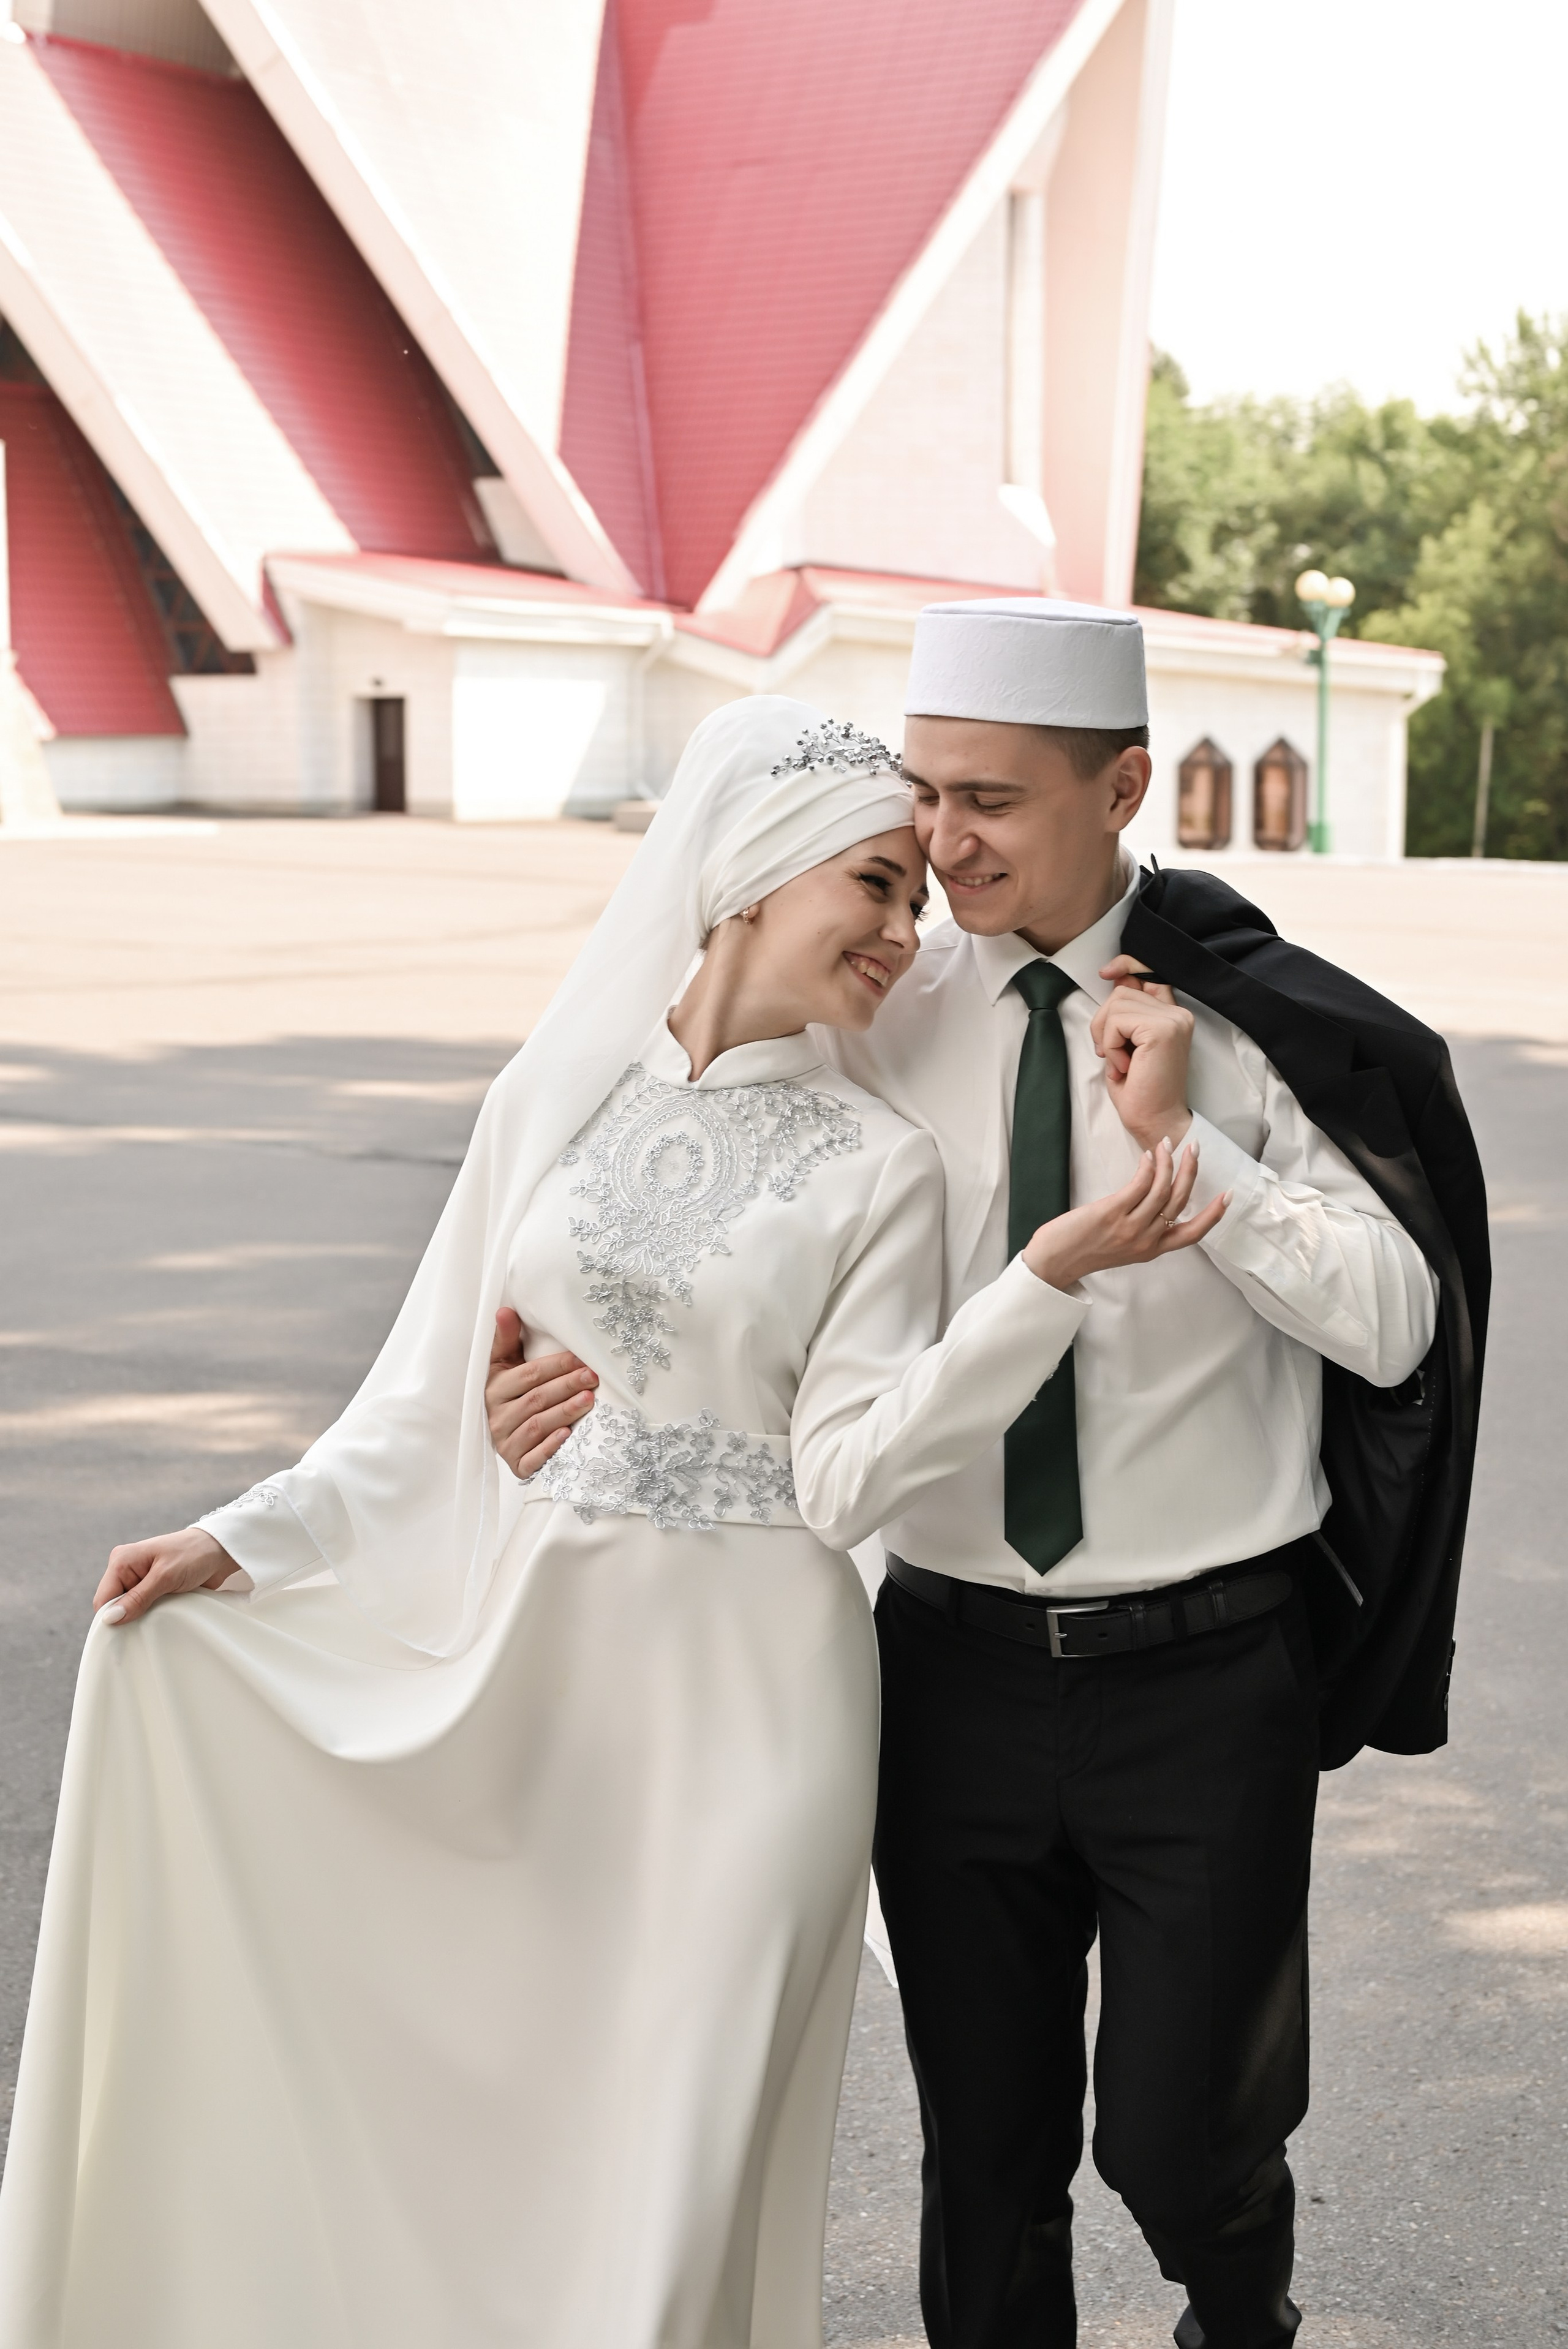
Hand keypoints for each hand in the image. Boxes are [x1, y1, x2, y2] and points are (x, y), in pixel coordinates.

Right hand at [93, 1526, 235, 1623]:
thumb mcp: (165, 1577)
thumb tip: (110, 1619)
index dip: (110, 1619)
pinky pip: (142, 1607)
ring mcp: (139, 1579)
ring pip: (128, 1609)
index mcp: (122, 1561)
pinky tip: (159, 1621)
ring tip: (154, 1624)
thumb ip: (138, 1598)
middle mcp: (126, 1569)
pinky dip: (149, 1615)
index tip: (121, 1639)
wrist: (221, 1550)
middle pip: (114, 1605)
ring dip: (139, 1618)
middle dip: (126, 1619)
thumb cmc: (194, 1555)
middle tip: (142, 1632)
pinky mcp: (152, 1587)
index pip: (104, 1598)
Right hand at [486, 1307, 598, 1478]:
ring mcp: (505, 1443)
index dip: (555, 1367)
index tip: (581, 1359)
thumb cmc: (510, 1393)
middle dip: (566, 1386)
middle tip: (592, 1377)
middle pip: (536, 1400)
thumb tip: (505, 1310)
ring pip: (537, 1426)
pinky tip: (568, 1436)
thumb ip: (506, 1339)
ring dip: (564, 1413)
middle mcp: (496, 1417)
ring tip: (589, 1400)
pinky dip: (550, 1447)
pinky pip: (532, 1458)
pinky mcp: (516, 1465)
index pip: (527, 1376)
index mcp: (494, 1389)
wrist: (503, 1433)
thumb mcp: (504, 1365)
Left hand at [1023, 1137, 1227, 1289]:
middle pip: (1180, 1201)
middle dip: (1191, 1171)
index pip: (1192, 1234)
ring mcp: (1130, 1227)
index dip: (1213, 1215)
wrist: (1053, 1261)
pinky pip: (1139, 1186)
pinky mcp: (1112, 1213)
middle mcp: (1145, 1240)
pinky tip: (1148, 1156)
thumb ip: (1141, 1229)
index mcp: (1151, 1250)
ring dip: (1168, 1162)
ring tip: (1166, 1144)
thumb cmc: (1083, 1250)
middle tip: (1194, 1149)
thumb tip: (1152, 1201)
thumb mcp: (1122, 1247)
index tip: (1228, 1195)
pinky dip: (1148, 1167)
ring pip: (1162, 1190)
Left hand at [1091, 957, 1194, 1152]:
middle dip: (1103, 1021)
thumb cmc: (1140, 1092)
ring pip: (1116, 1003)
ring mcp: (1173, 1020)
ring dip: (1106, 1035)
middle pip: (1122, 991)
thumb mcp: (1126, 1045)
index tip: (1106, 972)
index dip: (1127, 965)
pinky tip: (1124, 1066)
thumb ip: (1124, 1014)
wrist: (1156, 1122)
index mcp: (1172, 1016)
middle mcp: (1178, 1014)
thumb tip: (1112, 977)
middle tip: (1110, 1053)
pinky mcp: (1162, 1030)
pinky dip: (1111, 1044)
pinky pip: (1117, 1021)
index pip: (1149, 974)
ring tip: (1121, 1062)